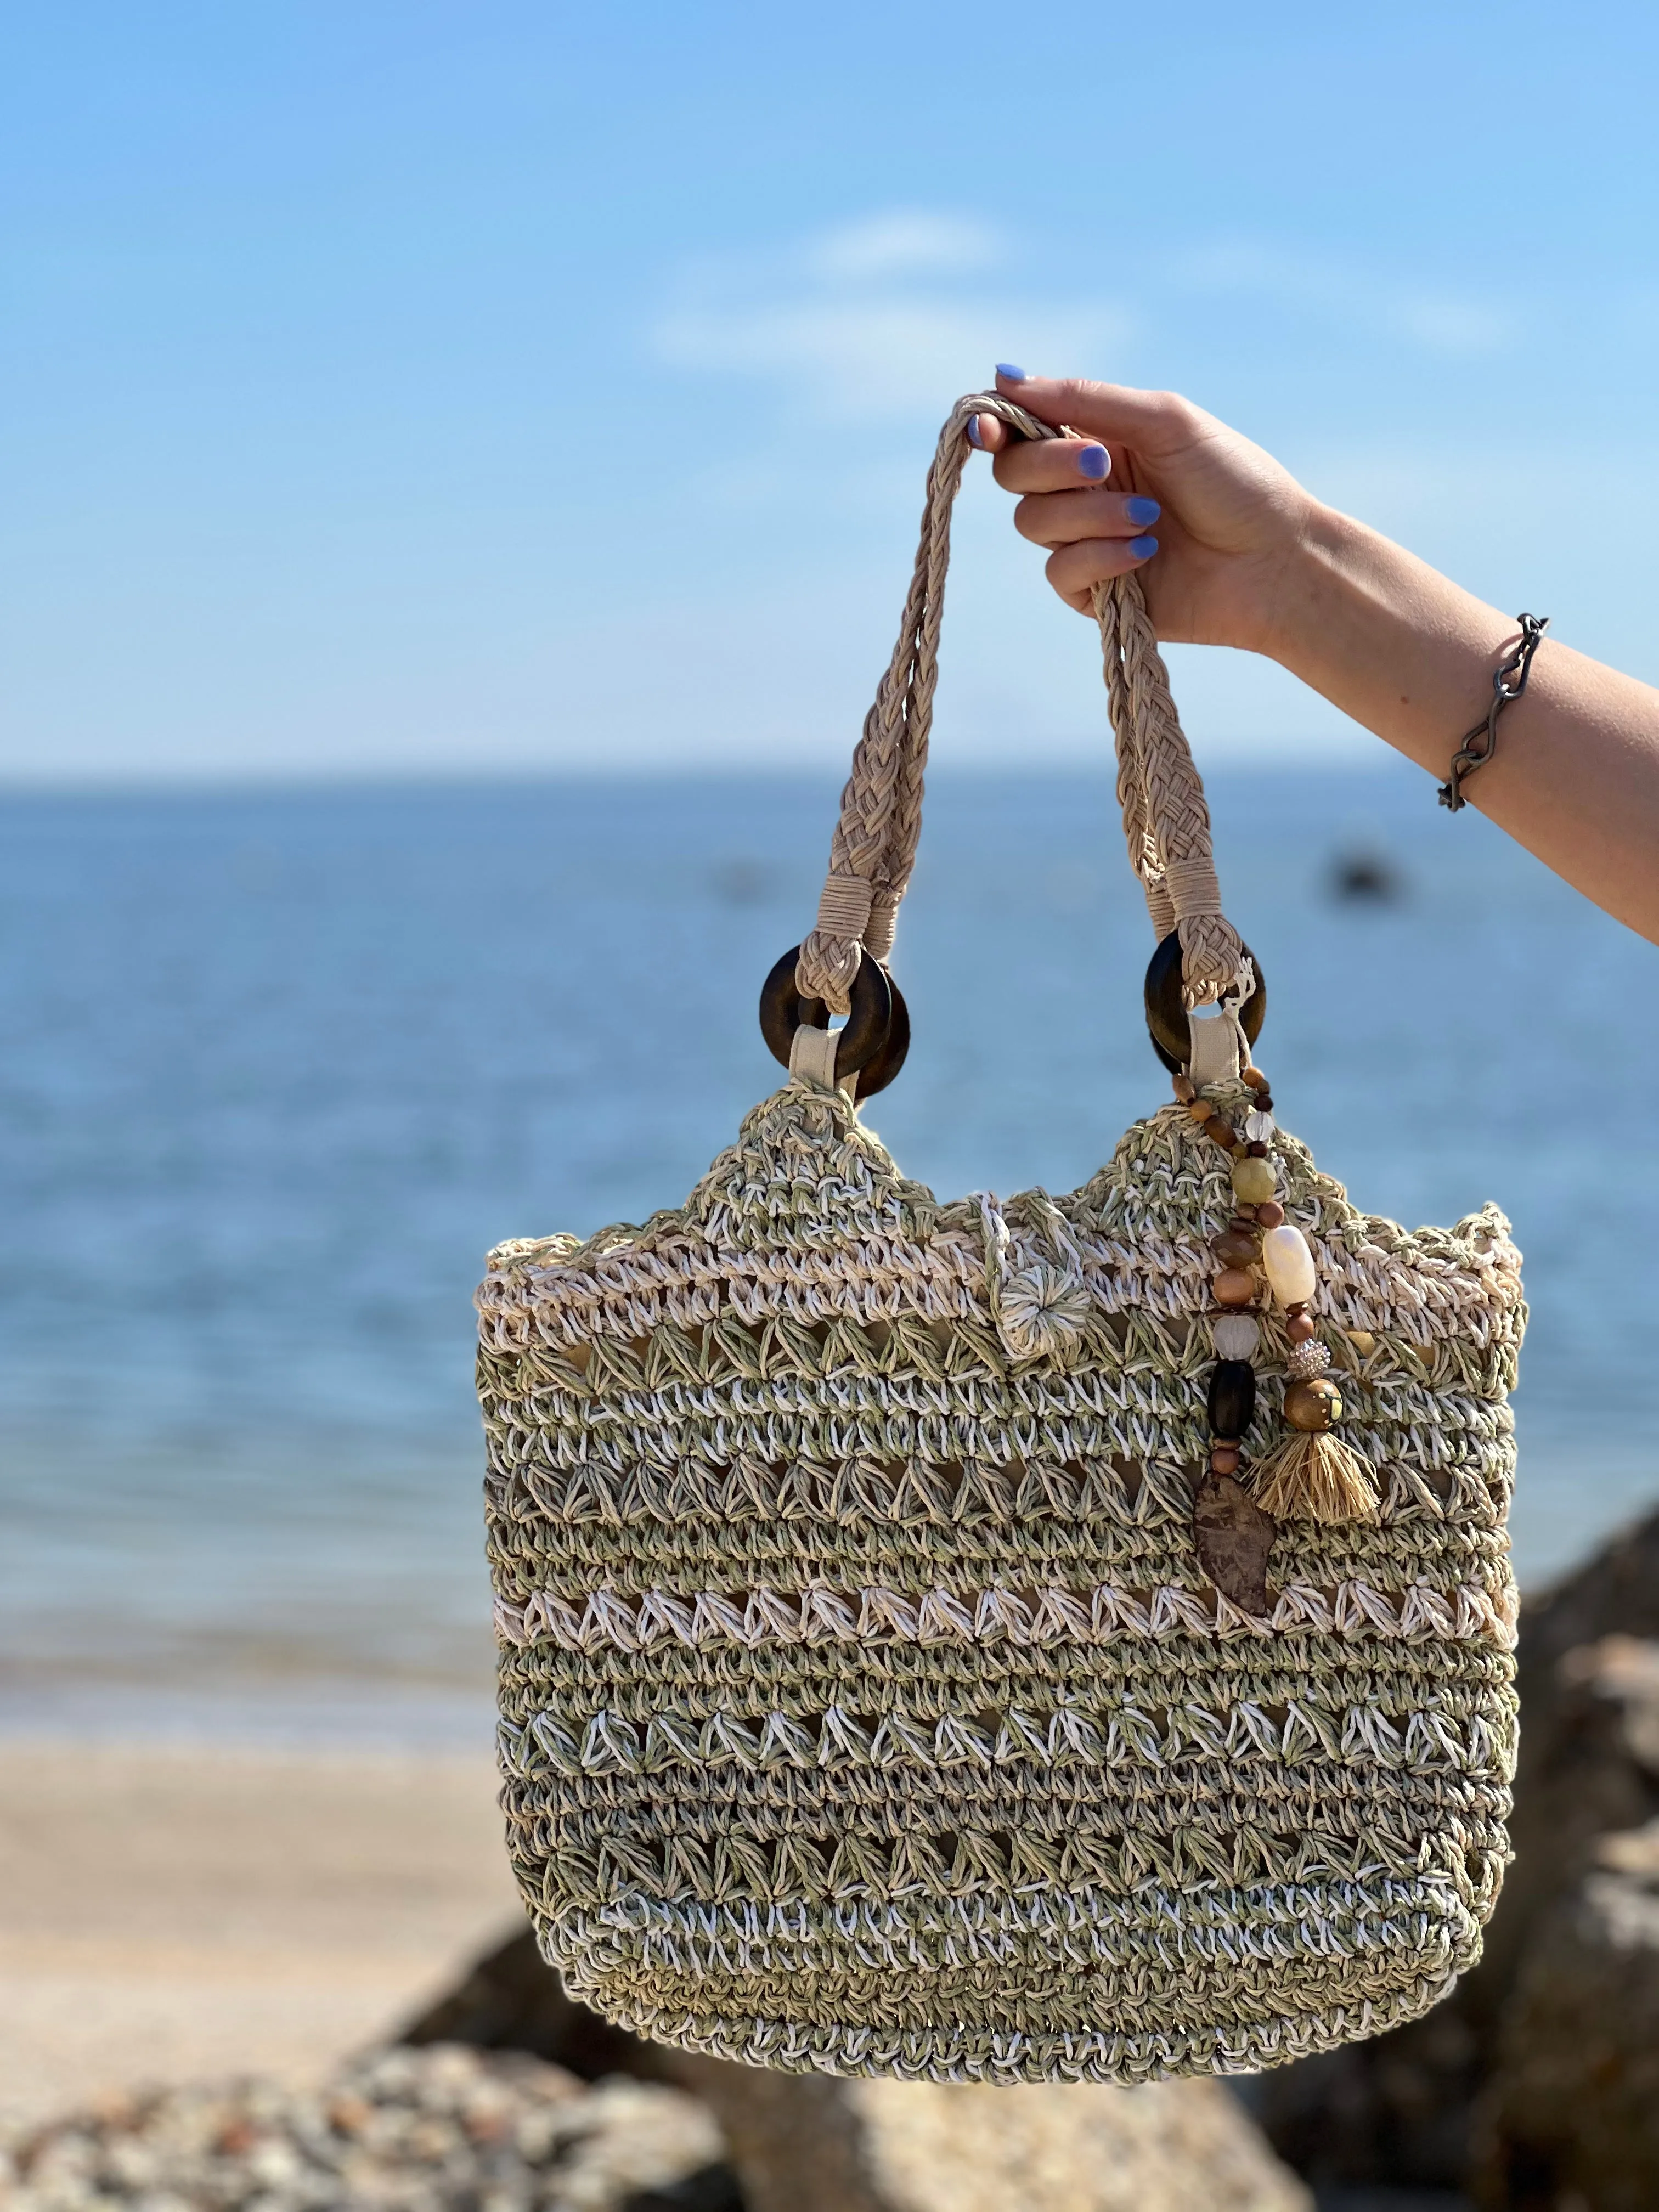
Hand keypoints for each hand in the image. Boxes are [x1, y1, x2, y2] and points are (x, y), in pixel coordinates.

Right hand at [971, 369, 1316, 657]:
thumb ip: (1084, 399)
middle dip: (1050, 467)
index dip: (996, 426)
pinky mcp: (1095, 594)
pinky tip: (1146, 553)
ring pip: (1033, 524)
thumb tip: (1006, 376)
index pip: (1024, 430)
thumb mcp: (1164, 420)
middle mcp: (1085, 490)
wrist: (1274, 561)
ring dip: (1089, 515)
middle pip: (1015, 475)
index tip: (989, 426)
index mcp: (1099, 440)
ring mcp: (1087, 542)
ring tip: (1148, 518)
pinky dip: (1100, 557)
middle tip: (1101, 464)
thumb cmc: (1235, 482)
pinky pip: (1061, 572)